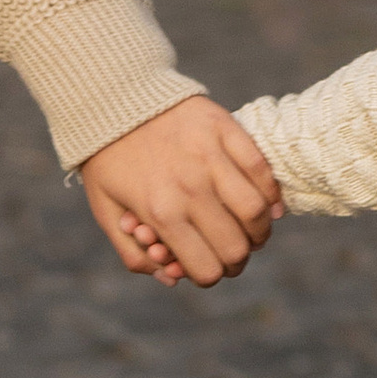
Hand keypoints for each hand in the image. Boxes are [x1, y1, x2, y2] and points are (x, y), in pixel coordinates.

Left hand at [81, 99, 283, 288]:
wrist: (112, 98)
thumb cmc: (108, 159)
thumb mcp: (106, 211)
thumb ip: (133, 254)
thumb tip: (171, 279)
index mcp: (160, 213)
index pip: (206, 268)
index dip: (212, 277)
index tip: (210, 269)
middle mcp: (189, 188)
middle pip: (236, 247)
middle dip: (238, 261)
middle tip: (234, 255)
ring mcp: (211, 157)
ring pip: (256, 211)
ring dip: (261, 231)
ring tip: (254, 232)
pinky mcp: (226, 129)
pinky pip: (261, 169)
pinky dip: (271, 194)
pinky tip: (267, 205)